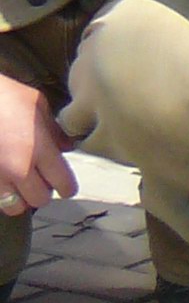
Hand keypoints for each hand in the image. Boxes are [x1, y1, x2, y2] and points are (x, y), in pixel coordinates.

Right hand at [0, 74, 76, 218]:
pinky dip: (1, 195)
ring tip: (19, 184)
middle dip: (43, 192)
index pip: (63, 183)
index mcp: (38, 149)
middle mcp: (17, 168)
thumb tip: (68, 147)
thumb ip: (54, 130)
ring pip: (15, 207)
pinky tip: (3, 179)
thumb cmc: (2, 96)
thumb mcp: (36, 104)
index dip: (68, 187)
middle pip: (40, 200)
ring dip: (20, 199)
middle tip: (41, 181)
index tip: (66, 185)